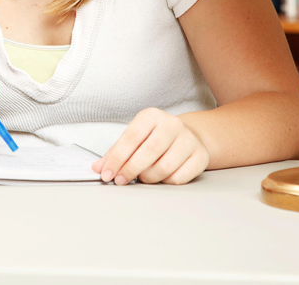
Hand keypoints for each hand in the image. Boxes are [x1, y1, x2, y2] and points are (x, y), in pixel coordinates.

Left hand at [92, 108, 209, 184]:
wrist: (189, 136)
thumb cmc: (155, 138)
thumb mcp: (135, 138)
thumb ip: (115, 152)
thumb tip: (98, 167)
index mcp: (151, 116)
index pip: (130, 138)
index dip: (116, 158)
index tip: (107, 174)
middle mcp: (172, 124)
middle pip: (148, 152)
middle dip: (130, 170)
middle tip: (121, 180)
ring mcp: (189, 140)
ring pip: (164, 167)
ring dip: (148, 178)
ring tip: (143, 177)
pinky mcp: (200, 156)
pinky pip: (179, 177)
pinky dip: (165, 182)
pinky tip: (161, 177)